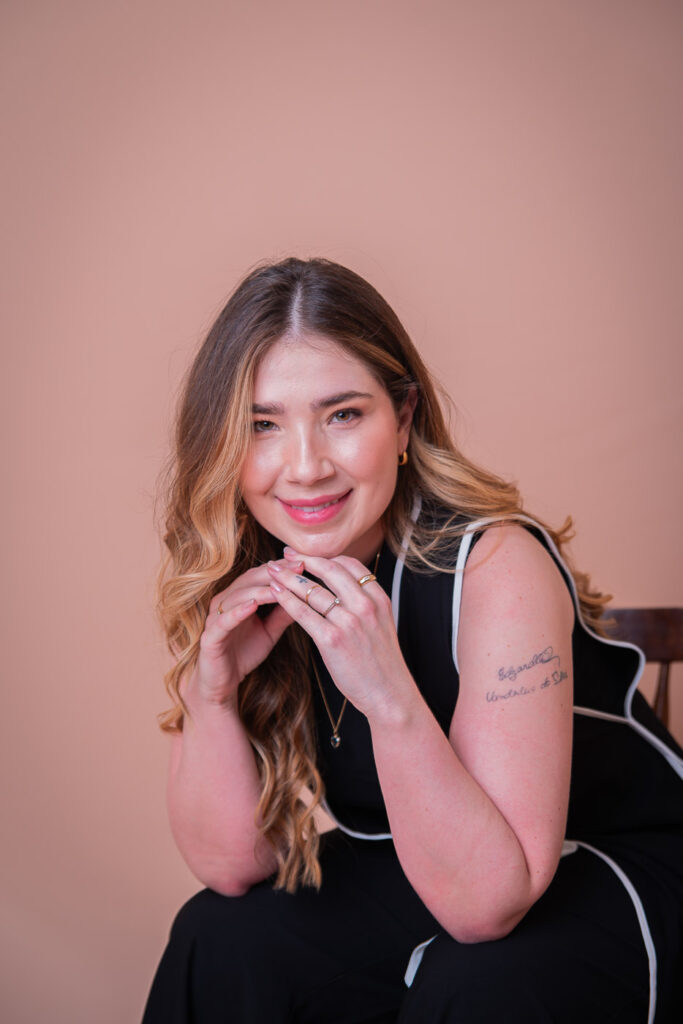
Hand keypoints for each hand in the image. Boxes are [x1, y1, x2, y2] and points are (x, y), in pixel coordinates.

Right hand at [187, 559, 301, 709]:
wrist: (222, 682)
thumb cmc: (245, 652)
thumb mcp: (270, 631)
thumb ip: (283, 614)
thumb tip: (305, 597)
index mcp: (239, 596)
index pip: (261, 575)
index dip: (282, 568)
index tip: (304, 562)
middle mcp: (225, 601)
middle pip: (250, 580)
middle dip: (275, 572)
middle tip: (298, 567)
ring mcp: (215, 617)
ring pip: (238, 596)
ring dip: (260, 590)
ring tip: (281, 585)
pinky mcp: (210, 636)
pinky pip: (224, 621)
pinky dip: (238, 612)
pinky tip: (253, 606)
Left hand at [266, 549, 417, 720]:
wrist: (389, 694)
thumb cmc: (381, 663)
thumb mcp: (381, 624)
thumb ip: (365, 604)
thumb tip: (341, 589)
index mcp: (378, 598)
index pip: (350, 565)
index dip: (325, 557)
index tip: (308, 555)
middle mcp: (365, 605)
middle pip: (329, 570)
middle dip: (303, 559)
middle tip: (285, 556)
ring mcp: (349, 622)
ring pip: (312, 590)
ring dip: (288, 577)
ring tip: (273, 572)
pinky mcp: (332, 640)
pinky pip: (303, 613)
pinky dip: (286, 599)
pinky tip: (275, 593)